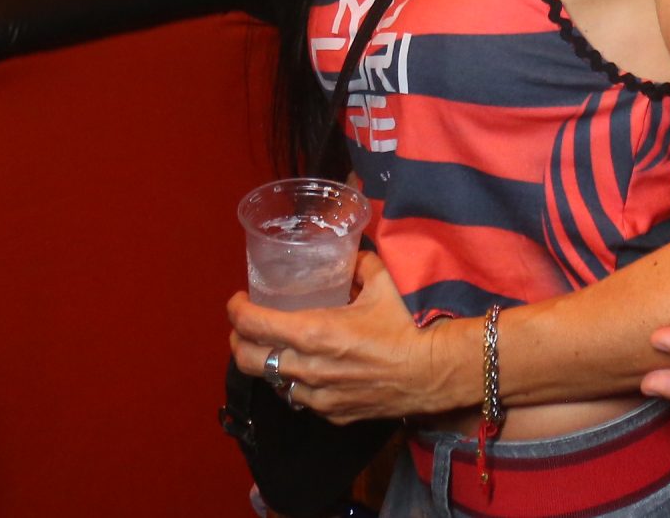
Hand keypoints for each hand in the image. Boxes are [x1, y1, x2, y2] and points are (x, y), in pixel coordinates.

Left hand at [228, 252, 469, 423]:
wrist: (433, 371)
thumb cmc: (407, 327)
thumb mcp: (383, 284)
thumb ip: (360, 265)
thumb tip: (350, 256)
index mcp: (313, 332)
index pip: (252, 324)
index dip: (236, 311)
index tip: (238, 300)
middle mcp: (306, 368)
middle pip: (247, 360)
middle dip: (238, 341)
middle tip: (245, 327)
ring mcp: (316, 396)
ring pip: (272, 383)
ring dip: (268, 364)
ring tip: (277, 350)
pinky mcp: (331, 413)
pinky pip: (300, 399)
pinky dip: (296, 384)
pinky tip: (309, 372)